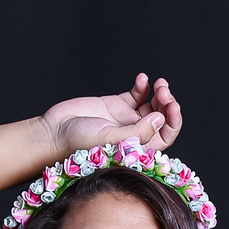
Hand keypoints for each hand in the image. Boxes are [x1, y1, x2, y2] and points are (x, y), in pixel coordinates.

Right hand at [41, 73, 182, 158]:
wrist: (55, 131)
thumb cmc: (78, 144)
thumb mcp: (110, 140)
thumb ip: (137, 132)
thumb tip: (160, 119)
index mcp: (136, 148)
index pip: (164, 137)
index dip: (173, 122)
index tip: (171, 107)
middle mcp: (134, 135)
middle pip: (161, 119)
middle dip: (167, 104)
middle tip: (163, 92)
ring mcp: (126, 119)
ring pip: (152, 105)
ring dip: (159, 93)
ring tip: (156, 83)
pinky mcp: (116, 105)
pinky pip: (137, 94)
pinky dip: (143, 86)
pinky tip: (142, 80)